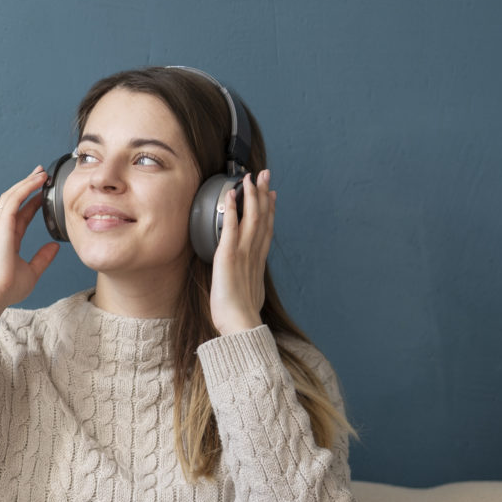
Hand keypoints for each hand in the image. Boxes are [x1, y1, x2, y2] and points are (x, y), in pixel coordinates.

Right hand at [0, 167, 60, 324]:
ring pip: (13, 196)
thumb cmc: (8, 288)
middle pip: (15, 200)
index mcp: (8, 239)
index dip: (32, 203)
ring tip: (41, 174)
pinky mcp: (2, 224)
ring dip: (27, 183)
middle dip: (27, 186)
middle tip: (41, 174)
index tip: (44, 194)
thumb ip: (43, 258)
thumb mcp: (32, 271)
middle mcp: (2, 229)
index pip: (22, 215)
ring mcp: (0, 226)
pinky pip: (14, 200)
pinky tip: (37, 181)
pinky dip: (25, 188)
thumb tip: (55, 247)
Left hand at [209, 169, 273, 334]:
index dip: (271, 210)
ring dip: (251, 195)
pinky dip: (231, 209)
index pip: (267, 230)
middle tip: (265, 175)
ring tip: (250, 177)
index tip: (273, 195)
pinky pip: (230, 226)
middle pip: (263, 218)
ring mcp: (243, 253)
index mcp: (258, 262)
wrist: (240, 326)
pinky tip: (230, 194)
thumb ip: (249, 284)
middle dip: (264, 194)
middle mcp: (254, 254)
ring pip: (252, 217)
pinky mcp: (228, 256)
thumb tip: (249, 286)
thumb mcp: (249, 295)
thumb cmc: (240, 317)